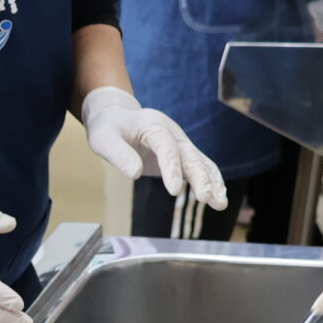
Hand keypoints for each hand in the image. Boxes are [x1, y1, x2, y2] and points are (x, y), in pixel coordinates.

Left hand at [81, 87, 228, 207]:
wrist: (117, 118)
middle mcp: (172, 133)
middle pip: (190, 156)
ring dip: (212, 182)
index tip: (175, 191)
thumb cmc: (108, 129)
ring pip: (200, 162)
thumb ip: (118, 155)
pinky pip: (200, 167)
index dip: (172, 169)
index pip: (166, 148)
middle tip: (206, 198)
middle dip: (200, 178)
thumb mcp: (103, 140)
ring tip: (220, 204)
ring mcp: (179, 143)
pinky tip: (218, 199)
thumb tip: (135, 174)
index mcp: (153, 126)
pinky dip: (210, 181)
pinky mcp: (181, 154)